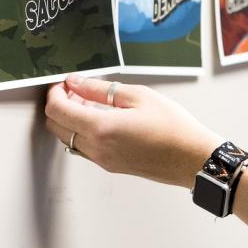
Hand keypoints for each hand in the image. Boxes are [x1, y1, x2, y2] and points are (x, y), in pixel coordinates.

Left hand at [42, 75, 223, 186]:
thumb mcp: (139, 96)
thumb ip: (100, 89)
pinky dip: (82, 131)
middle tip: (75, 90)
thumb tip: (76, 82)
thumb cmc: (173, 127)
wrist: (192, 158)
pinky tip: (101, 119)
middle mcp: (96, 148)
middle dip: (59, 105)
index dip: (55, 92)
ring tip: (90, 102)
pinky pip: (83, 148)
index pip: (57, 110)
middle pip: (56, 126)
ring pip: (67, 139)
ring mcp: (102, 160)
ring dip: (70, 120)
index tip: (65, 82)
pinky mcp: (110, 165)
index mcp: (100, 128)